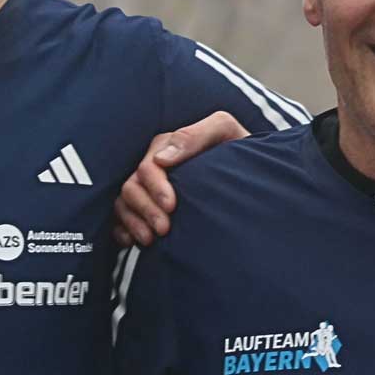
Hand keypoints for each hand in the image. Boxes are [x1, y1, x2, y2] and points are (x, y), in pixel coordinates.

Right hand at [112, 111, 250, 246]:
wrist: (253, 176)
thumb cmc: (240, 150)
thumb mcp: (223, 132)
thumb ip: (195, 136)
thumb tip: (161, 158)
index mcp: (167, 147)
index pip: (148, 168)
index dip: (155, 187)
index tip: (172, 206)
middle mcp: (154, 168)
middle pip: (132, 188)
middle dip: (145, 209)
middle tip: (164, 229)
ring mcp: (149, 189)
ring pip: (124, 204)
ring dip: (133, 222)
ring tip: (150, 240)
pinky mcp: (148, 208)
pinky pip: (122, 219)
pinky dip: (123, 230)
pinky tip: (133, 242)